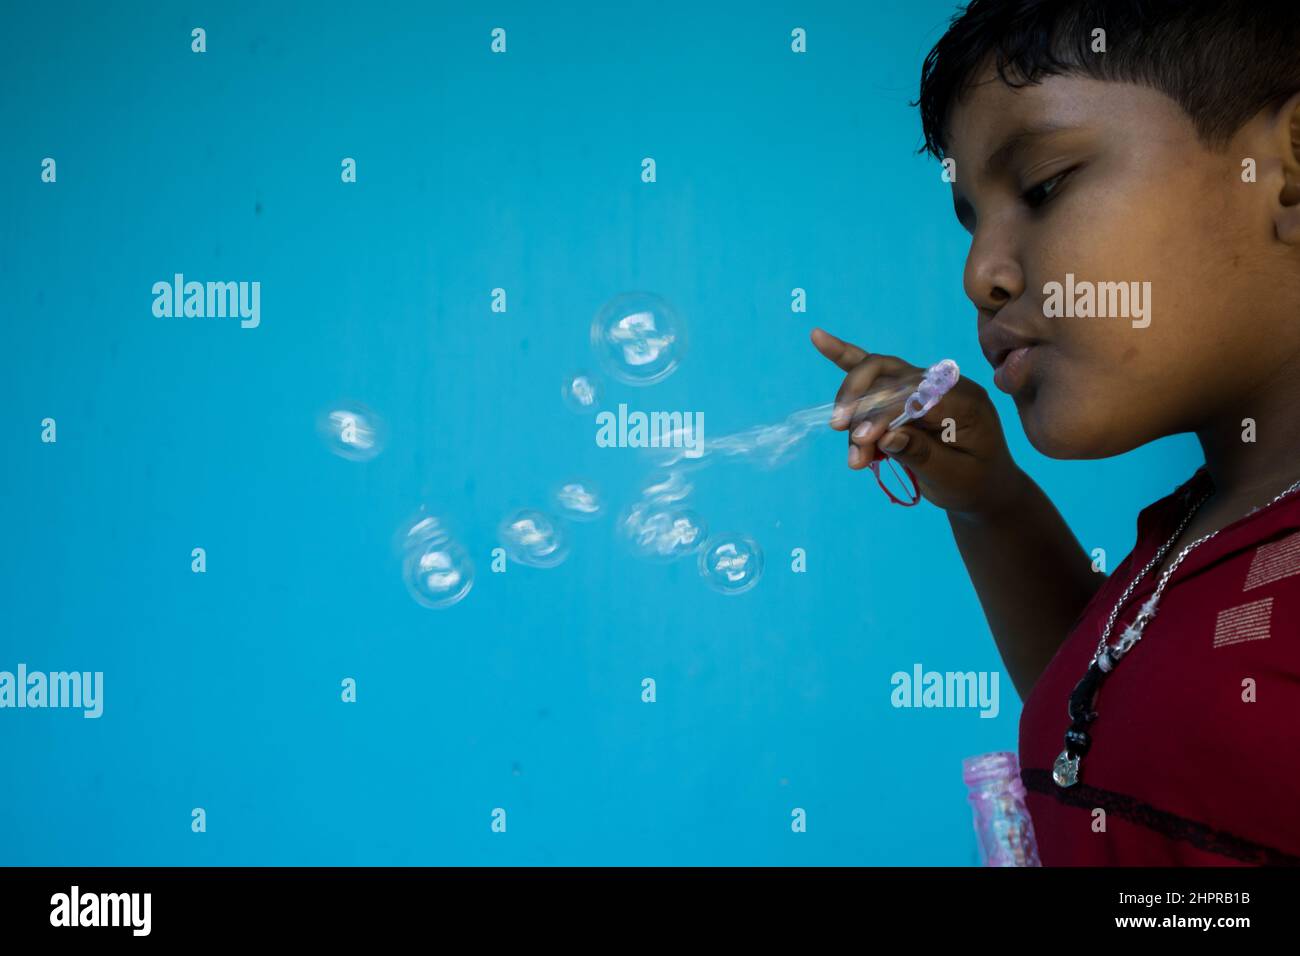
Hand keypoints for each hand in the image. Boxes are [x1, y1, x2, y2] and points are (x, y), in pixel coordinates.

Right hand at [810, 327, 1023, 515]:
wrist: (984, 486)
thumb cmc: (973, 483)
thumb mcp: (954, 478)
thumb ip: (921, 455)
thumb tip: (886, 437)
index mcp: (964, 400)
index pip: (912, 394)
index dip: (881, 415)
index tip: (861, 443)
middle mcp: (943, 383)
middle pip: (889, 376)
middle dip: (861, 407)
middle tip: (849, 441)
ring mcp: (924, 383)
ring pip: (876, 375)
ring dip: (853, 407)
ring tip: (852, 453)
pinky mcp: (906, 389)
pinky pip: (876, 369)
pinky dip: (845, 357)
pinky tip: (818, 338)